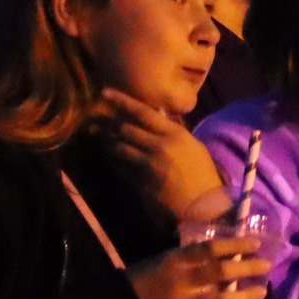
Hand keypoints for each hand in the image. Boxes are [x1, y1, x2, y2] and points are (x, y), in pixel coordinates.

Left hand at [98, 89, 227, 219]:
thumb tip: (157, 116)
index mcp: (176, 134)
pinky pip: (120, 166)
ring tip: (97, 134)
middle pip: (126, 128)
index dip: (122, 101)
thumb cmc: (203, 174)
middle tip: (94, 117)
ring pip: (119, 147)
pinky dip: (113, 159)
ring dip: (107, 140)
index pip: (143, 112)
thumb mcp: (193, 146)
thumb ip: (173, 131)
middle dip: (108, 122)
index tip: (105, 92)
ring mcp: (148, 164)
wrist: (203, 205)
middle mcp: (160, 145)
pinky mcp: (140, 181)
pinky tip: (108, 155)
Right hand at [128, 237, 268, 298]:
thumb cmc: (142, 279)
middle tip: (266, 265)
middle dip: (246, 268)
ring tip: (261, 292)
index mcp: (176, 260)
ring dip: (243, 296)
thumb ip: (189, 257)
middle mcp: (182, 279)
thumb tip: (222, 252)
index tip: (256, 244)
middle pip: (220, 271)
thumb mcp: (164, 259)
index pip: (211, 249)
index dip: (235, 245)